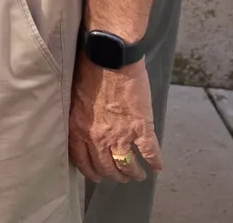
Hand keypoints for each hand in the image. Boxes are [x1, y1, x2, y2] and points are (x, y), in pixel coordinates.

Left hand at [69, 60, 163, 183]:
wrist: (110, 57)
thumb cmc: (89, 69)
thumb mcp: (74, 98)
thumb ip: (79, 117)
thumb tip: (84, 127)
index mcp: (79, 130)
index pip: (83, 162)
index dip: (92, 172)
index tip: (97, 176)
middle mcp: (99, 138)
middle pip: (106, 168)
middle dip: (114, 175)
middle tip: (120, 176)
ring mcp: (121, 135)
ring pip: (127, 165)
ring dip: (133, 173)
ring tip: (137, 175)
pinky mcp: (141, 127)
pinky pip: (150, 152)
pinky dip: (155, 161)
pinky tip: (157, 166)